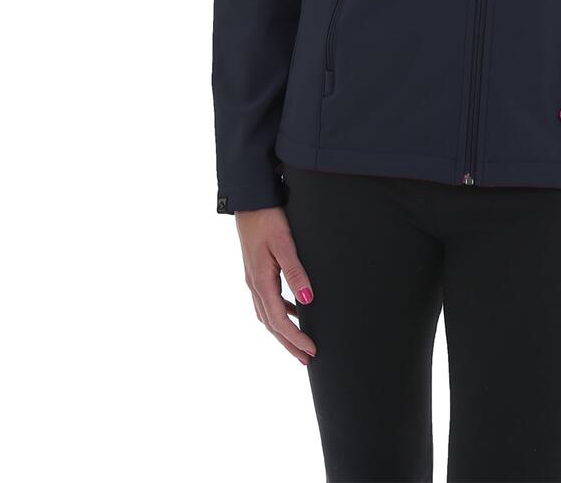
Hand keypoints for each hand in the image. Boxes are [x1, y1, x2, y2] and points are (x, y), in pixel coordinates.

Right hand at [235, 206, 317, 363]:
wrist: (249, 201)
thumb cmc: (268, 219)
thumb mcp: (285, 244)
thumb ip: (296, 272)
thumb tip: (307, 301)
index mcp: (260, 281)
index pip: (278, 320)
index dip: (294, 338)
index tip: (311, 351)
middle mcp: (254, 284)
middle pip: (271, 324)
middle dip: (289, 343)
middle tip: (306, 359)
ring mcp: (253, 279)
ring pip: (268, 315)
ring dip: (283, 331)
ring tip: (300, 343)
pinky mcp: (256, 272)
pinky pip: (267, 301)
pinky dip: (280, 312)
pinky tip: (293, 311)